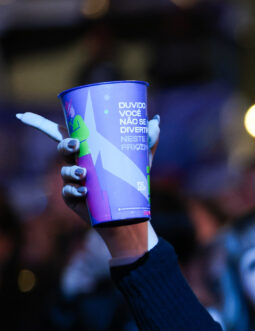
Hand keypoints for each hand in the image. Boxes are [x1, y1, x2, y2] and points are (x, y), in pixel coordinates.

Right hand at [16, 112, 160, 258]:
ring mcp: (73, 181)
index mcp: (87, 149)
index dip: (39, 124)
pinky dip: (74, 190)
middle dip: (65, 145)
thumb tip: (155, 120)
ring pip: (65, 171)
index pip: (61, 134)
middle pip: (62, 149)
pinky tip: (84, 191)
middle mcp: (76, 163)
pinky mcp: (73, 198)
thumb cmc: (133, 182)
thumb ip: (147, 139)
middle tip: (76, 145)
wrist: (131, 214)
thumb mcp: (142, 159)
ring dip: (72, 171)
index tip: (23, 116)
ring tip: (85, 174)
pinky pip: (68, 191)